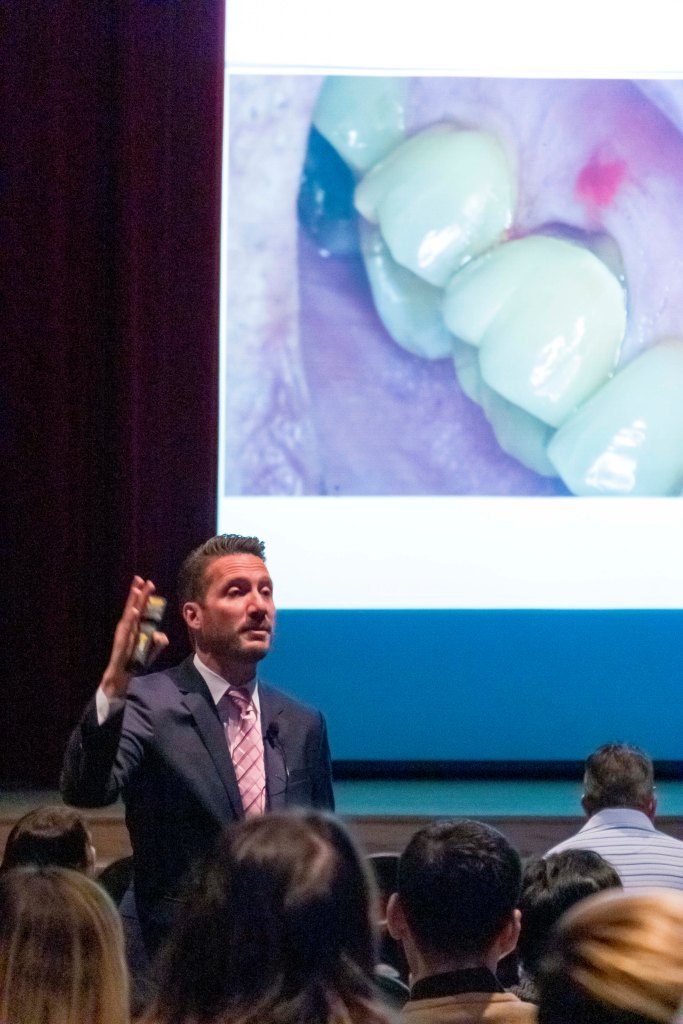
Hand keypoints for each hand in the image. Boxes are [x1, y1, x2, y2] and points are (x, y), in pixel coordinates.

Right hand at [100, 577, 168, 699]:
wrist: (119, 679)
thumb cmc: (133, 664)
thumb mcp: (149, 653)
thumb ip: (157, 644)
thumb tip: (163, 636)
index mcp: (135, 629)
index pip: (140, 610)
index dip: (144, 597)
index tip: (148, 582)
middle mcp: (128, 630)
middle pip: (133, 609)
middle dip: (137, 594)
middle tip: (141, 579)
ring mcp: (123, 636)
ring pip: (129, 617)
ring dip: (132, 603)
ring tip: (137, 590)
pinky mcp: (120, 645)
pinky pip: (126, 631)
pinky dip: (130, 621)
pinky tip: (133, 611)